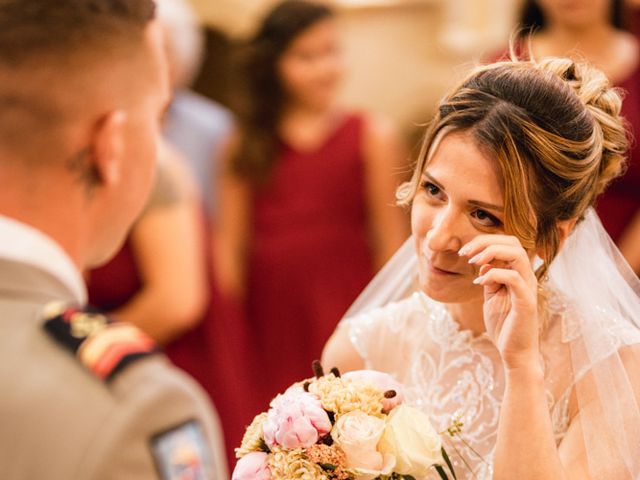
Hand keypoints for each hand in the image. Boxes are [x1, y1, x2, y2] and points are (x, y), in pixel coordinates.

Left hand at [459, 235, 539, 369]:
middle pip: (513, 242)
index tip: (464, 251)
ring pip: (517, 254)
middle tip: (465, 253)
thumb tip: (482, 264)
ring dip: (491, 252)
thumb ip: (489, 279)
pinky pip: (513, 278)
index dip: (485, 241)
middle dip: (486, 241)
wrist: (515, 353)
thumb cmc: (504, 325)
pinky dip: (493, 274)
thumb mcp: (491, 297)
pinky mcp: (526, 302)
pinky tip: (479, 283)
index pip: (507, 243)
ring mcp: (528, 288)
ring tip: (472, 262)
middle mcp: (526, 277)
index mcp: (518, 274)